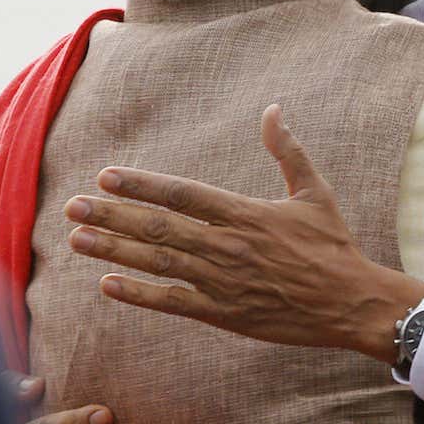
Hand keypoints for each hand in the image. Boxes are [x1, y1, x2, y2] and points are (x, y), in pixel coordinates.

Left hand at [63, 104, 423, 363]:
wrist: (350, 303)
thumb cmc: (332, 246)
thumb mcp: (314, 192)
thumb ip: (288, 151)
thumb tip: (273, 109)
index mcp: (246, 213)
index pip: (182, 193)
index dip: (142, 185)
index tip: (106, 176)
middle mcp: (228, 246)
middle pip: (159, 227)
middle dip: (112, 216)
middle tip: (73, 207)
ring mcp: (223, 282)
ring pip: (158, 262)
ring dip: (115, 250)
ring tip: (78, 239)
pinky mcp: (224, 314)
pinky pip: (173, 303)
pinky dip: (140, 294)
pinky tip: (109, 284)